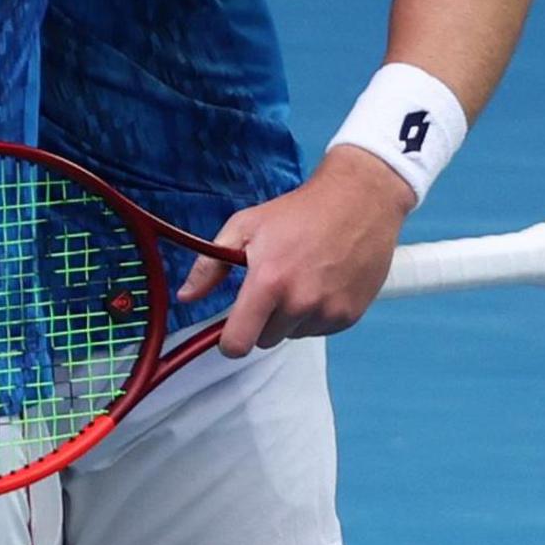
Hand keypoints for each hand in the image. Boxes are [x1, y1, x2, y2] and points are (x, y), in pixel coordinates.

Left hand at [179, 146, 416, 357]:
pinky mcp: (350, 316)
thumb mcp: (245, 227)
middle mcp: (300, 303)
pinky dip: (316, 314)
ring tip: (301, 278)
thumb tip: (186, 296)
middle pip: (265, 339)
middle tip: (274, 284)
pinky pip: (320, 329)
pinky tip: (322, 282)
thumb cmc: (298, 212)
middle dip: (263, 319)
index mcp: (268, 282)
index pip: (238, 343)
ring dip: (291, 316)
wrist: (358, 201)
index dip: (230, 340)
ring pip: (293, 335)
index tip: (232, 328)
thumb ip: (210, 265)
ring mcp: (328, 311)